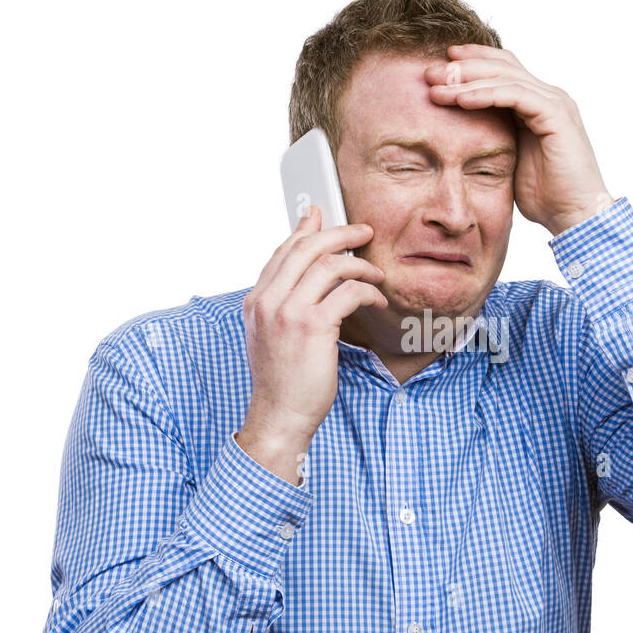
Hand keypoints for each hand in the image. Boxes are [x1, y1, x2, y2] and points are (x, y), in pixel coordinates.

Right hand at [236, 205, 386, 482]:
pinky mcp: (313, 326)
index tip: (322, 216)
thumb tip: (300, 279)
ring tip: (376, 273)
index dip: (305, 230)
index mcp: (256, 301)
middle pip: (306, 248)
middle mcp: (268, 301)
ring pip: (329, 264)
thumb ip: (282, 304)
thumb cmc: (282, 381)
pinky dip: (368, 291)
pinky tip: (377, 300)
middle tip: (363, 232)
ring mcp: (288, 312)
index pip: (281, 252)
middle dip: (339, 233)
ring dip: (360, 264)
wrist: (279, 416)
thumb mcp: (271, 336)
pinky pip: (348, 291)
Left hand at [424, 43, 611, 236]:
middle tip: (429, 71)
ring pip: (505, 77)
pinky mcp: (556, 114)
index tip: (439, 65)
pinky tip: (461, 99)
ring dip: (467, 80)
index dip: (472, 62)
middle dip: (463, 66)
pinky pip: (515, 95)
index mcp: (537, 103)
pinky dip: (486, 94)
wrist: (575, 215)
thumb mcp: (510, 160)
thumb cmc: (546, 196)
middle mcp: (548, 96)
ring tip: (437, 86)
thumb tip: (460, 136)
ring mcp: (555, 102)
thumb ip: (494, 139)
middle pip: (501, 66)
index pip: (503, 68)